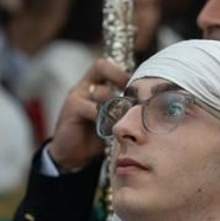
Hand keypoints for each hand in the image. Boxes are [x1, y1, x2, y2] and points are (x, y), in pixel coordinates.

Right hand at [46, 58, 129, 172]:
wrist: (73, 155)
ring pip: (100, 90)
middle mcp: (84, 85)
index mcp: (93, 83)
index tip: (138, 87)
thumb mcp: (112, 118)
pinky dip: (105, 118)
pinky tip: (112, 128)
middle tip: (133, 95)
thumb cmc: (96, 135)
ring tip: (127, 116)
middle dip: (120, 77)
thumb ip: (123, 108)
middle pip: (101, 66)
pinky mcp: (71, 109)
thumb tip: (149, 104)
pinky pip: (91, 108)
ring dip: (117, 104)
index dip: (123, 72)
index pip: (107, 65)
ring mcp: (76, 95)